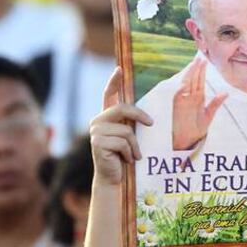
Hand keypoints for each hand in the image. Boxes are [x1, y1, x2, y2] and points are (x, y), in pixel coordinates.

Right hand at [90, 68, 152, 185]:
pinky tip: (127, 160)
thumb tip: (148, 115)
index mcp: (105, 117)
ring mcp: (95, 132)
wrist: (113, 178)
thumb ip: (130, 124)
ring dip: (135, 145)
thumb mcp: (128, 137)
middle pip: (121, 109)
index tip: (119, 69)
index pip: (108, 95)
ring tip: (133, 155)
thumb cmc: (124, 157)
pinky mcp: (97, 143)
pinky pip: (123, 143)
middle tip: (151, 123)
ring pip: (125, 130)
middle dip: (139, 115)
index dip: (113, 82)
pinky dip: (130, 153)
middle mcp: (97, 121)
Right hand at [171, 58, 226, 150]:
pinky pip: (178, 96)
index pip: (200, 81)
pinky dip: (180, 90)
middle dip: (196, 69)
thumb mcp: (208, 116)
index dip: (202, 71)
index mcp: (198, 98)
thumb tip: (225, 93)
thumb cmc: (197, 129)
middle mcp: (190, 97)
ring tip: (193, 65)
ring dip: (189, 75)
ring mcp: (183, 101)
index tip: (205, 60)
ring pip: (186, 84)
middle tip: (200, 57)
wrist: (188, 141)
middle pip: (193, 80)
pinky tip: (184, 84)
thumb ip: (215, 104)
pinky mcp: (177, 107)